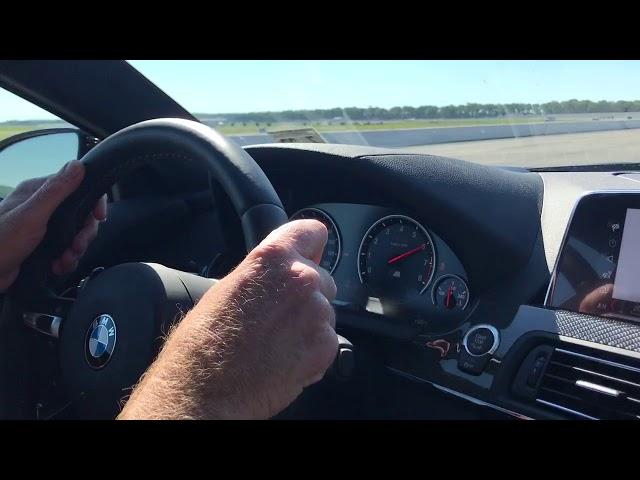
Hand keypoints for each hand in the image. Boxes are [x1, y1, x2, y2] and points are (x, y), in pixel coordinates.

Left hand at [0, 160, 106, 291]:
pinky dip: (67, 259)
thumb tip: (78, 165)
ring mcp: (43, 227)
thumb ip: (56, 190)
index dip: (92, 202)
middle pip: (80, 214)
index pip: (77, 187)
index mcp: (38, 193)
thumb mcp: (32, 215)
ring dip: (75, 250)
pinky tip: (58, 266)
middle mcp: (42, 207)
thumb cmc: (1, 243)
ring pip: (75, 234)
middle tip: (77, 246)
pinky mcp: (43, 246)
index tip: (99, 217)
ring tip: (65, 260)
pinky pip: (66, 249)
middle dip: (83, 233)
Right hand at [119, 219, 338, 419]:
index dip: (309, 246)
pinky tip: (284, 358)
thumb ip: (261, 275)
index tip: (308, 255)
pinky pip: (328, 340)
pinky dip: (313, 350)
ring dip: (309, 323)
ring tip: (276, 341)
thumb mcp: (227, 288)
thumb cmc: (204, 343)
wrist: (205, 390)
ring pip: (325, 311)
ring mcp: (317, 313)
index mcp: (273, 258)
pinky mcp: (326, 346)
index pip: (313, 232)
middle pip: (322, 277)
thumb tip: (275, 276)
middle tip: (278, 315)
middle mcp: (301, 279)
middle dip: (306, 294)